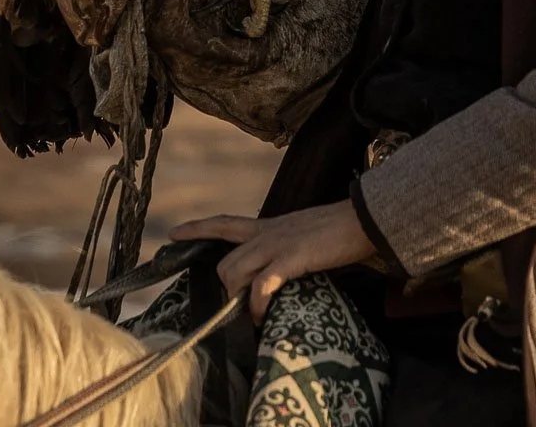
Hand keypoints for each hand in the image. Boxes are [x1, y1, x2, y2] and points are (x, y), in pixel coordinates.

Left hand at [170, 201, 376, 322]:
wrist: (362, 219)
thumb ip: (285, 250)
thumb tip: (277, 273)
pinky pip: (261, 285)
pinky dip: (258, 305)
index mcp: (269, 226)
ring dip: (240, 298)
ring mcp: (277, 244)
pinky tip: (263, 317)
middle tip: (247, 308)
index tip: (174, 233)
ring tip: (256, 315)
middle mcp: (267, 233)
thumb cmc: (338, 232)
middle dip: (229, 288)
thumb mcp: (303, 236)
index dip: (198, 228)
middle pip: (226, 262)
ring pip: (235, 272)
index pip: (225, 223)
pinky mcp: (290, 258)